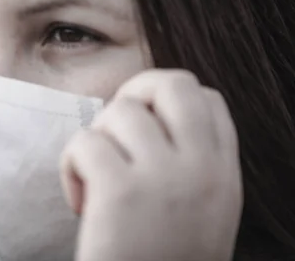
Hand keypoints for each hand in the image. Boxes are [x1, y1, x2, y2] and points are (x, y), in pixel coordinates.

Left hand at [60, 69, 242, 260]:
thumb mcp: (200, 212)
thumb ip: (187, 164)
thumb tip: (143, 115)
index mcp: (223, 175)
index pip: (207, 98)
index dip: (169, 102)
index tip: (145, 130)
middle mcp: (203, 169)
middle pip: (172, 83)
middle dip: (135, 92)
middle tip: (116, 130)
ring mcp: (165, 178)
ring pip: (119, 111)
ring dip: (96, 141)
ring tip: (96, 181)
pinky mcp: (122, 192)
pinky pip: (85, 142)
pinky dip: (71, 166)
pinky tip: (80, 202)